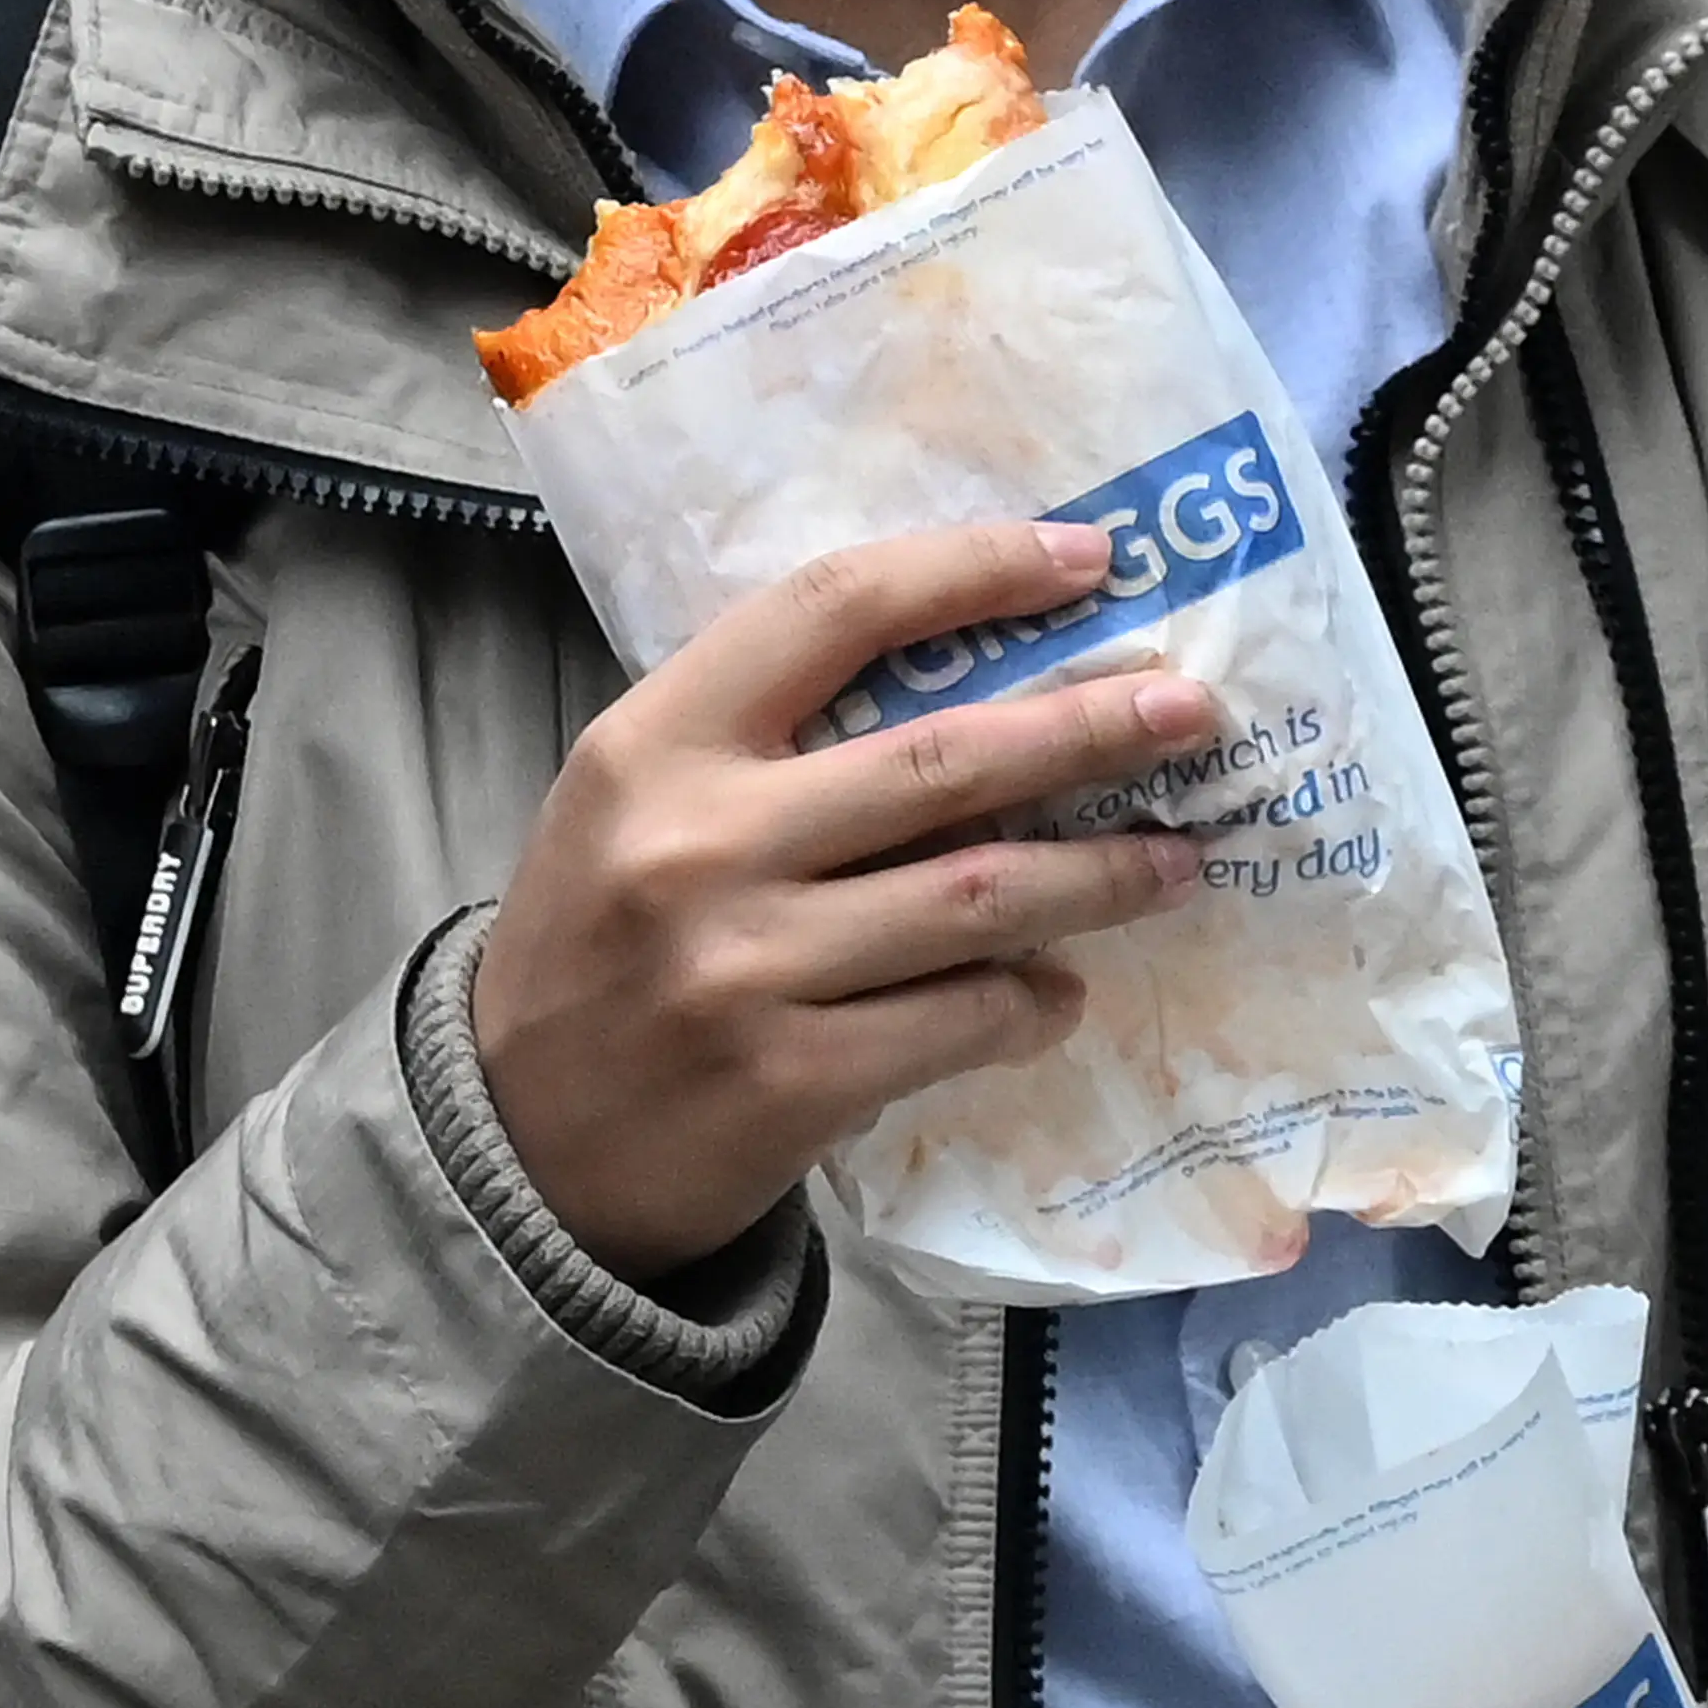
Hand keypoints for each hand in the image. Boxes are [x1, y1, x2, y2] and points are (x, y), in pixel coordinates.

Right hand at [474, 521, 1215, 1278]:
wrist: (515, 1148)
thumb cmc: (598, 954)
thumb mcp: (634, 811)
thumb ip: (767, 747)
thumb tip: (982, 695)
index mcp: (653, 743)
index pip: (834, 608)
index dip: (974, 569)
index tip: (1087, 558)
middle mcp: (697, 843)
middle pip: (945, 760)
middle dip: (1091, 728)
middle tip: (1192, 712)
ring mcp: (746, 967)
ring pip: (978, 898)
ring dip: (1101, 878)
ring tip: (1177, 862)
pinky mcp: (792, 1080)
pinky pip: (958, 1019)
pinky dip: (1028, 1003)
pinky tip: (1061, 993)